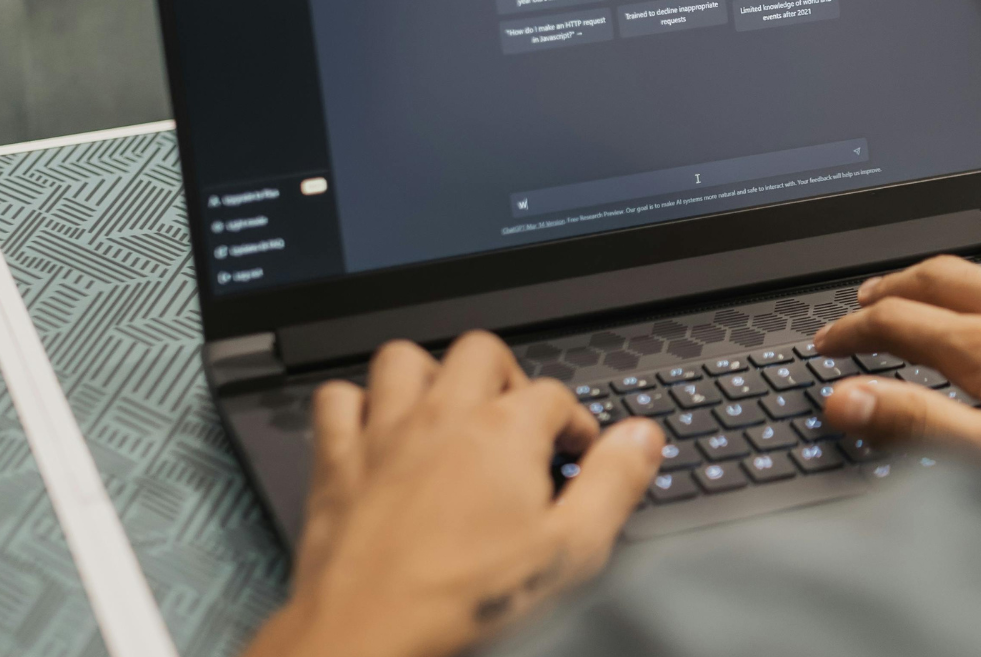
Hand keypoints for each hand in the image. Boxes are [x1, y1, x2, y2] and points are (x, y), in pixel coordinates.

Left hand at [241, 331, 664, 656]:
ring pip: (404, 360)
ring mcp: (384, 432)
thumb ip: (612, 486)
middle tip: (516, 421)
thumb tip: (642, 438)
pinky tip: (375, 431)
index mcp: (504, 431)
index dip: (575, 424)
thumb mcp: (569, 552)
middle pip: (481, 352)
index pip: (555, 396)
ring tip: (448, 412)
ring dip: (429, 376)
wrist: (370, 631)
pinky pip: (338, 399)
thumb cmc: (464, 598)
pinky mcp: (338, 459)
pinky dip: (356, 405)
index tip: (577, 456)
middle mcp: (442, 416)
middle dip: (506, 377)